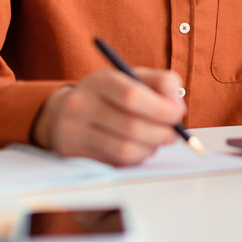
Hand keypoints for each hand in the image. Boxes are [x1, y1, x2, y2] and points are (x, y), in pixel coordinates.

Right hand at [33, 69, 185, 165]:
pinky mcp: (74, 154)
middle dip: (161, 133)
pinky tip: (141, 148)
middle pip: (131, 127)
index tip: (177, 115)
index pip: (132, 96)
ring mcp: (74, 132)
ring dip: (150, 148)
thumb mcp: (133, 78)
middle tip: (174, 134)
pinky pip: (114, 163)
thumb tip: (177, 107)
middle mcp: (82, 105)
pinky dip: (136, 158)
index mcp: (100, 81)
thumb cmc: (110, 94)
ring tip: (158, 141)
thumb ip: (162, 84)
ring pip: (124, 149)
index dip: (160, 109)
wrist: (64, 112)